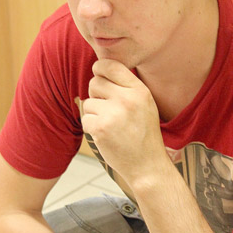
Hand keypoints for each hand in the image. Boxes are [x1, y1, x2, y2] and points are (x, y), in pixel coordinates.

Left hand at [82, 59, 167, 185]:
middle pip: (95, 82)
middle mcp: (127, 99)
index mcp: (139, 91)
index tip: (98, 74)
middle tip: (108, 109)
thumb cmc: (144, 135)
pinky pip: (85, 119)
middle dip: (96, 94)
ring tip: (112, 126)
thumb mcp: (145, 104)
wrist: (148, 166)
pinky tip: (106, 135)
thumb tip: (101, 69)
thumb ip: (127, 87)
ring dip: (95, 114)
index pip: (111, 66)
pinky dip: (91, 127)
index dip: (99, 68)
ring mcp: (113, 114)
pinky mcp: (101, 128)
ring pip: (88, 102)